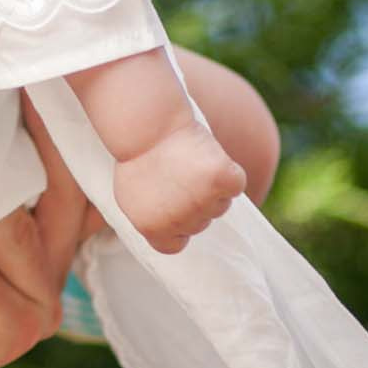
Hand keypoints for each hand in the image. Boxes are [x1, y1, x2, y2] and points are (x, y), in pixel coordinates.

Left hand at [112, 120, 244, 253]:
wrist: (146, 124)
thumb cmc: (138, 154)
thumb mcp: (131, 195)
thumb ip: (153, 217)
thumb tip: (170, 233)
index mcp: (152, 229)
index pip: (176, 244)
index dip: (177, 224)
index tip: (172, 202)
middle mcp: (179, 222)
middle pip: (202, 221)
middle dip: (195, 200)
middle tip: (179, 172)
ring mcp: (202, 203)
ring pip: (220, 204)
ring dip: (211, 186)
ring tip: (189, 161)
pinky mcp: (222, 181)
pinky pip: (235, 184)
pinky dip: (229, 170)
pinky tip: (208, 155)